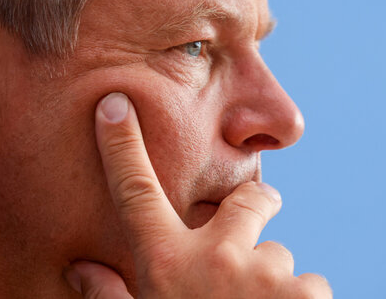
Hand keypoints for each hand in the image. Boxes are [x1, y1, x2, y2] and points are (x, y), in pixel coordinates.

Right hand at [64, 92, 331, 297]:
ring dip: (273, 282)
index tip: (115, 105)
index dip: (121, 147)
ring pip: (278, 257)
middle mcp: (212, 258)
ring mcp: (262, 272)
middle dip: (258, 206)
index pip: (135, 193)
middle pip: (246, 201)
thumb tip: (78, 270)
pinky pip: (307, 283)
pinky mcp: (306, 289)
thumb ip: (114, 296)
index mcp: (164, 266)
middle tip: (262, 213)